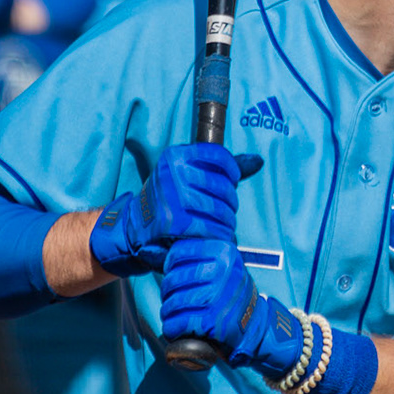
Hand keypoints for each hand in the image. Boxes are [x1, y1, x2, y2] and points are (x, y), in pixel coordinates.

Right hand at [88, 144, 261, 275]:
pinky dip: (218, 236)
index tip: (231, 182)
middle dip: (230, 205)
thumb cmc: (169, 200)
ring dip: (227, 223)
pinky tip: (215, 237)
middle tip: (225, 214)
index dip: (233, 171)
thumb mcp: (189, 175)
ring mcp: (172, 197)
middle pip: (223, 188)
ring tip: (221, 227)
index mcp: (176, 156)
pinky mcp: (172, 222)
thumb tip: (258, 160)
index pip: (220, 157)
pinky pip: (210, 229)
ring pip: (220, 211)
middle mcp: (173, 173)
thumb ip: (223, 168)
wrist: (134, 226)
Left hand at [159, 239, 300, 375]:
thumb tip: (170, 255)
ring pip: (172, 303)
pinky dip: (172, 328)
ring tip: (174, 315)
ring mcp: (215, 297)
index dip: (170, 265)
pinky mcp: (209, 321)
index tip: (173, 275)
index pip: (178, 252)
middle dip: (167, 293)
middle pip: (172, 279)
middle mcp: (221, 272)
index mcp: (223, 253)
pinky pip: (176, 322)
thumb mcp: (227, 265)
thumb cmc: (234, 295)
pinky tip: (177, 328)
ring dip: (168, 312)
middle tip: (173, 300)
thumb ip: (204, 256)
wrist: (256, 326)